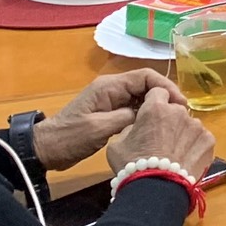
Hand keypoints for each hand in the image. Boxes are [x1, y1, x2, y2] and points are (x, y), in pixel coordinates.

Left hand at [35, 70, 183, 170]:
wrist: (45, 149)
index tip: (180, 103)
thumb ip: (126, 117)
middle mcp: (112, 89)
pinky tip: (156, 127)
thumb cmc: (69, 137)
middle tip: (180, 114)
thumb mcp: (98, 128)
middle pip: (146, 85)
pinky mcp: (110, 113)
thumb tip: (149, 113)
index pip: (145, 76)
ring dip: (157, 106)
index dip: (165, 86)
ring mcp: (110, 101)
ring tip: (172, 121)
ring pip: (142, 97)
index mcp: (109, 87)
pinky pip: (134, 108)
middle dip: (164, 96)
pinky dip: (146, 115)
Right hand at [104, 86, 216, 178]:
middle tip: (160, 140)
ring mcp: (197, 126)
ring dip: (182, 134)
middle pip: (174, 110)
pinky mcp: (209, 141)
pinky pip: (200, 138)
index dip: (154, 102)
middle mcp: (179, 112)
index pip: (158, 92)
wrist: (155, 190)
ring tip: (173, 153)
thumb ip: (131, 127)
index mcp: (156, 108)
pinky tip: (185, 159)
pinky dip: (194, 146)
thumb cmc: (132, 165)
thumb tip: (139, 126)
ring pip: (189, 125)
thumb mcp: (118, 143)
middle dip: (168, 120)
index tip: (151, 116)